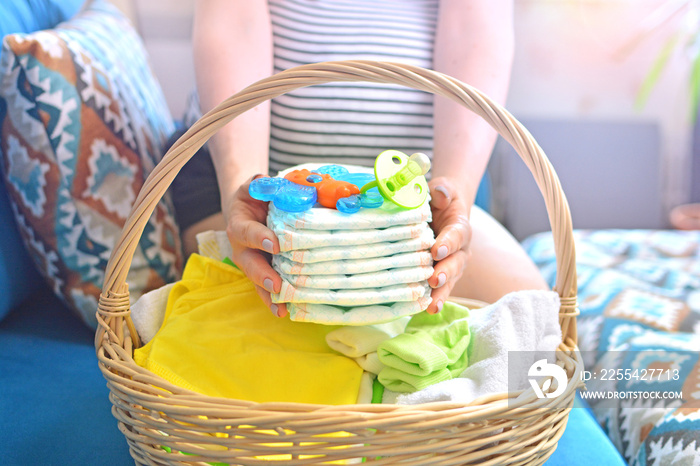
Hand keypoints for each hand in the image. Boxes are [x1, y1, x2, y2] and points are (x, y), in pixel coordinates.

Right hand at [225, 175, 287, 316]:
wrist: (250, 208)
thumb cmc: (255, 196)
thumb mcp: (255, 186)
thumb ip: (262, 184)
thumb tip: (274, 183)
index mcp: (239, 224)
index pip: (247, 232)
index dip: (259, 238)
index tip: (275, 245)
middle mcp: (241, 248)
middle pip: (249, 264)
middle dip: (263, 275)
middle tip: (277, 284)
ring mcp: (251, 263)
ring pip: (257, 281)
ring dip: (269, 296)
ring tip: (282, 309)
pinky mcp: (262, 272)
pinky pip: (266, 289)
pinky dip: (275, 301)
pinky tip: (286, 312)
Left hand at [426, 177, 471, 313]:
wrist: (445, 211)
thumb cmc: (441, 200)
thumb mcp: (443, 189)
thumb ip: (442, 191)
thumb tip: (439, 195)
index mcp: (460, 228)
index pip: (456, 236)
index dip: (447, 243)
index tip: (437, 251)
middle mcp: (460, 250)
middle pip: (455, 263)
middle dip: (445, 273)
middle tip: (435, 280)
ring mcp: (452, 266)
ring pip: (449, 281)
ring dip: (440, 293)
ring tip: (431, 306)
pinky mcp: (442, 276)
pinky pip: (439, 289)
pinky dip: (432, 299)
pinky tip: (423, 310)